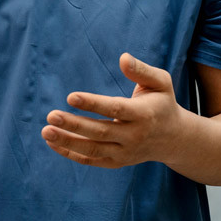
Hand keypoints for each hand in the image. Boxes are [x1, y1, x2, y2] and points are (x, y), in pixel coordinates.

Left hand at [42, 53, 184, 168]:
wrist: (174, 139)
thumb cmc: (162, 103)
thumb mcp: (160, 82)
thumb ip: (142, 70)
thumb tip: (122, 58)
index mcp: (143, 114)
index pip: (115, 109)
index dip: (93, 103)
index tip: (70, 97)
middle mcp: (134, 136)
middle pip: (100, 132)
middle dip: (74, 125)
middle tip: (50, 116)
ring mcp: (125, 152)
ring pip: (93, 149)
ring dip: (67, 141)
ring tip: (46, 131)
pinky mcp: (117, 162)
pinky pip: (91, 160)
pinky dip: (71, 154)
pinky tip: (52, 143)